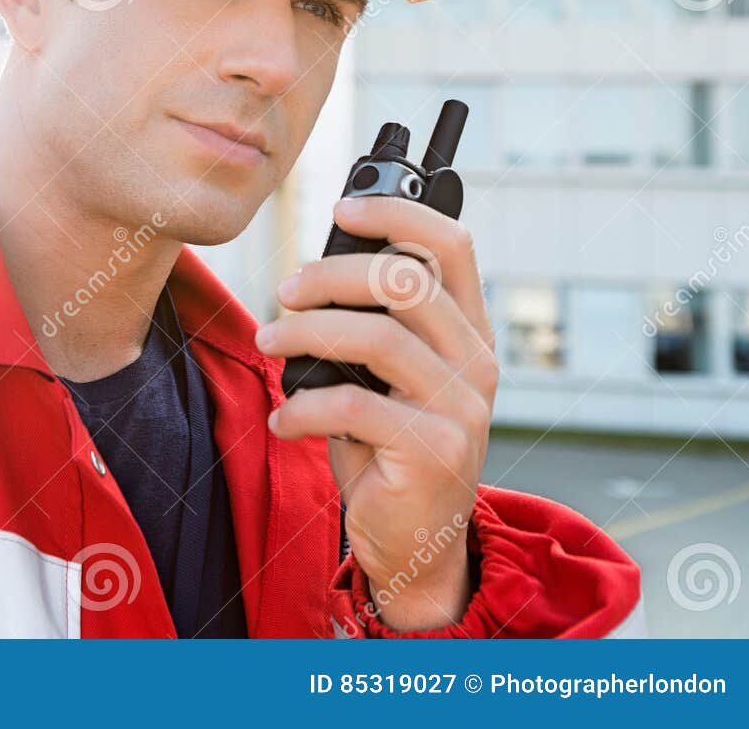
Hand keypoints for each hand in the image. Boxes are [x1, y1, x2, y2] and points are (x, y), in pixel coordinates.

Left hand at [253, 195, 497, 630]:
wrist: (415, 540)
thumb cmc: (389, 446)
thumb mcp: (388, 377)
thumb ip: (374, 325)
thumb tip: (310, 275)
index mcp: (468, 332)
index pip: (452, 246)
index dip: (398, 213)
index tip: (341, 209)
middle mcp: (477, 363)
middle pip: (404, 281)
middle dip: (329, 275)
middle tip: (284, 293)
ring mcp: (462, 408)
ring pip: (377, 337)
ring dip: (306, 333)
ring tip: (270, 344)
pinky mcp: (433, 451)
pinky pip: (353, 404)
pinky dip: (302, 405)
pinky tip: (283, 418)